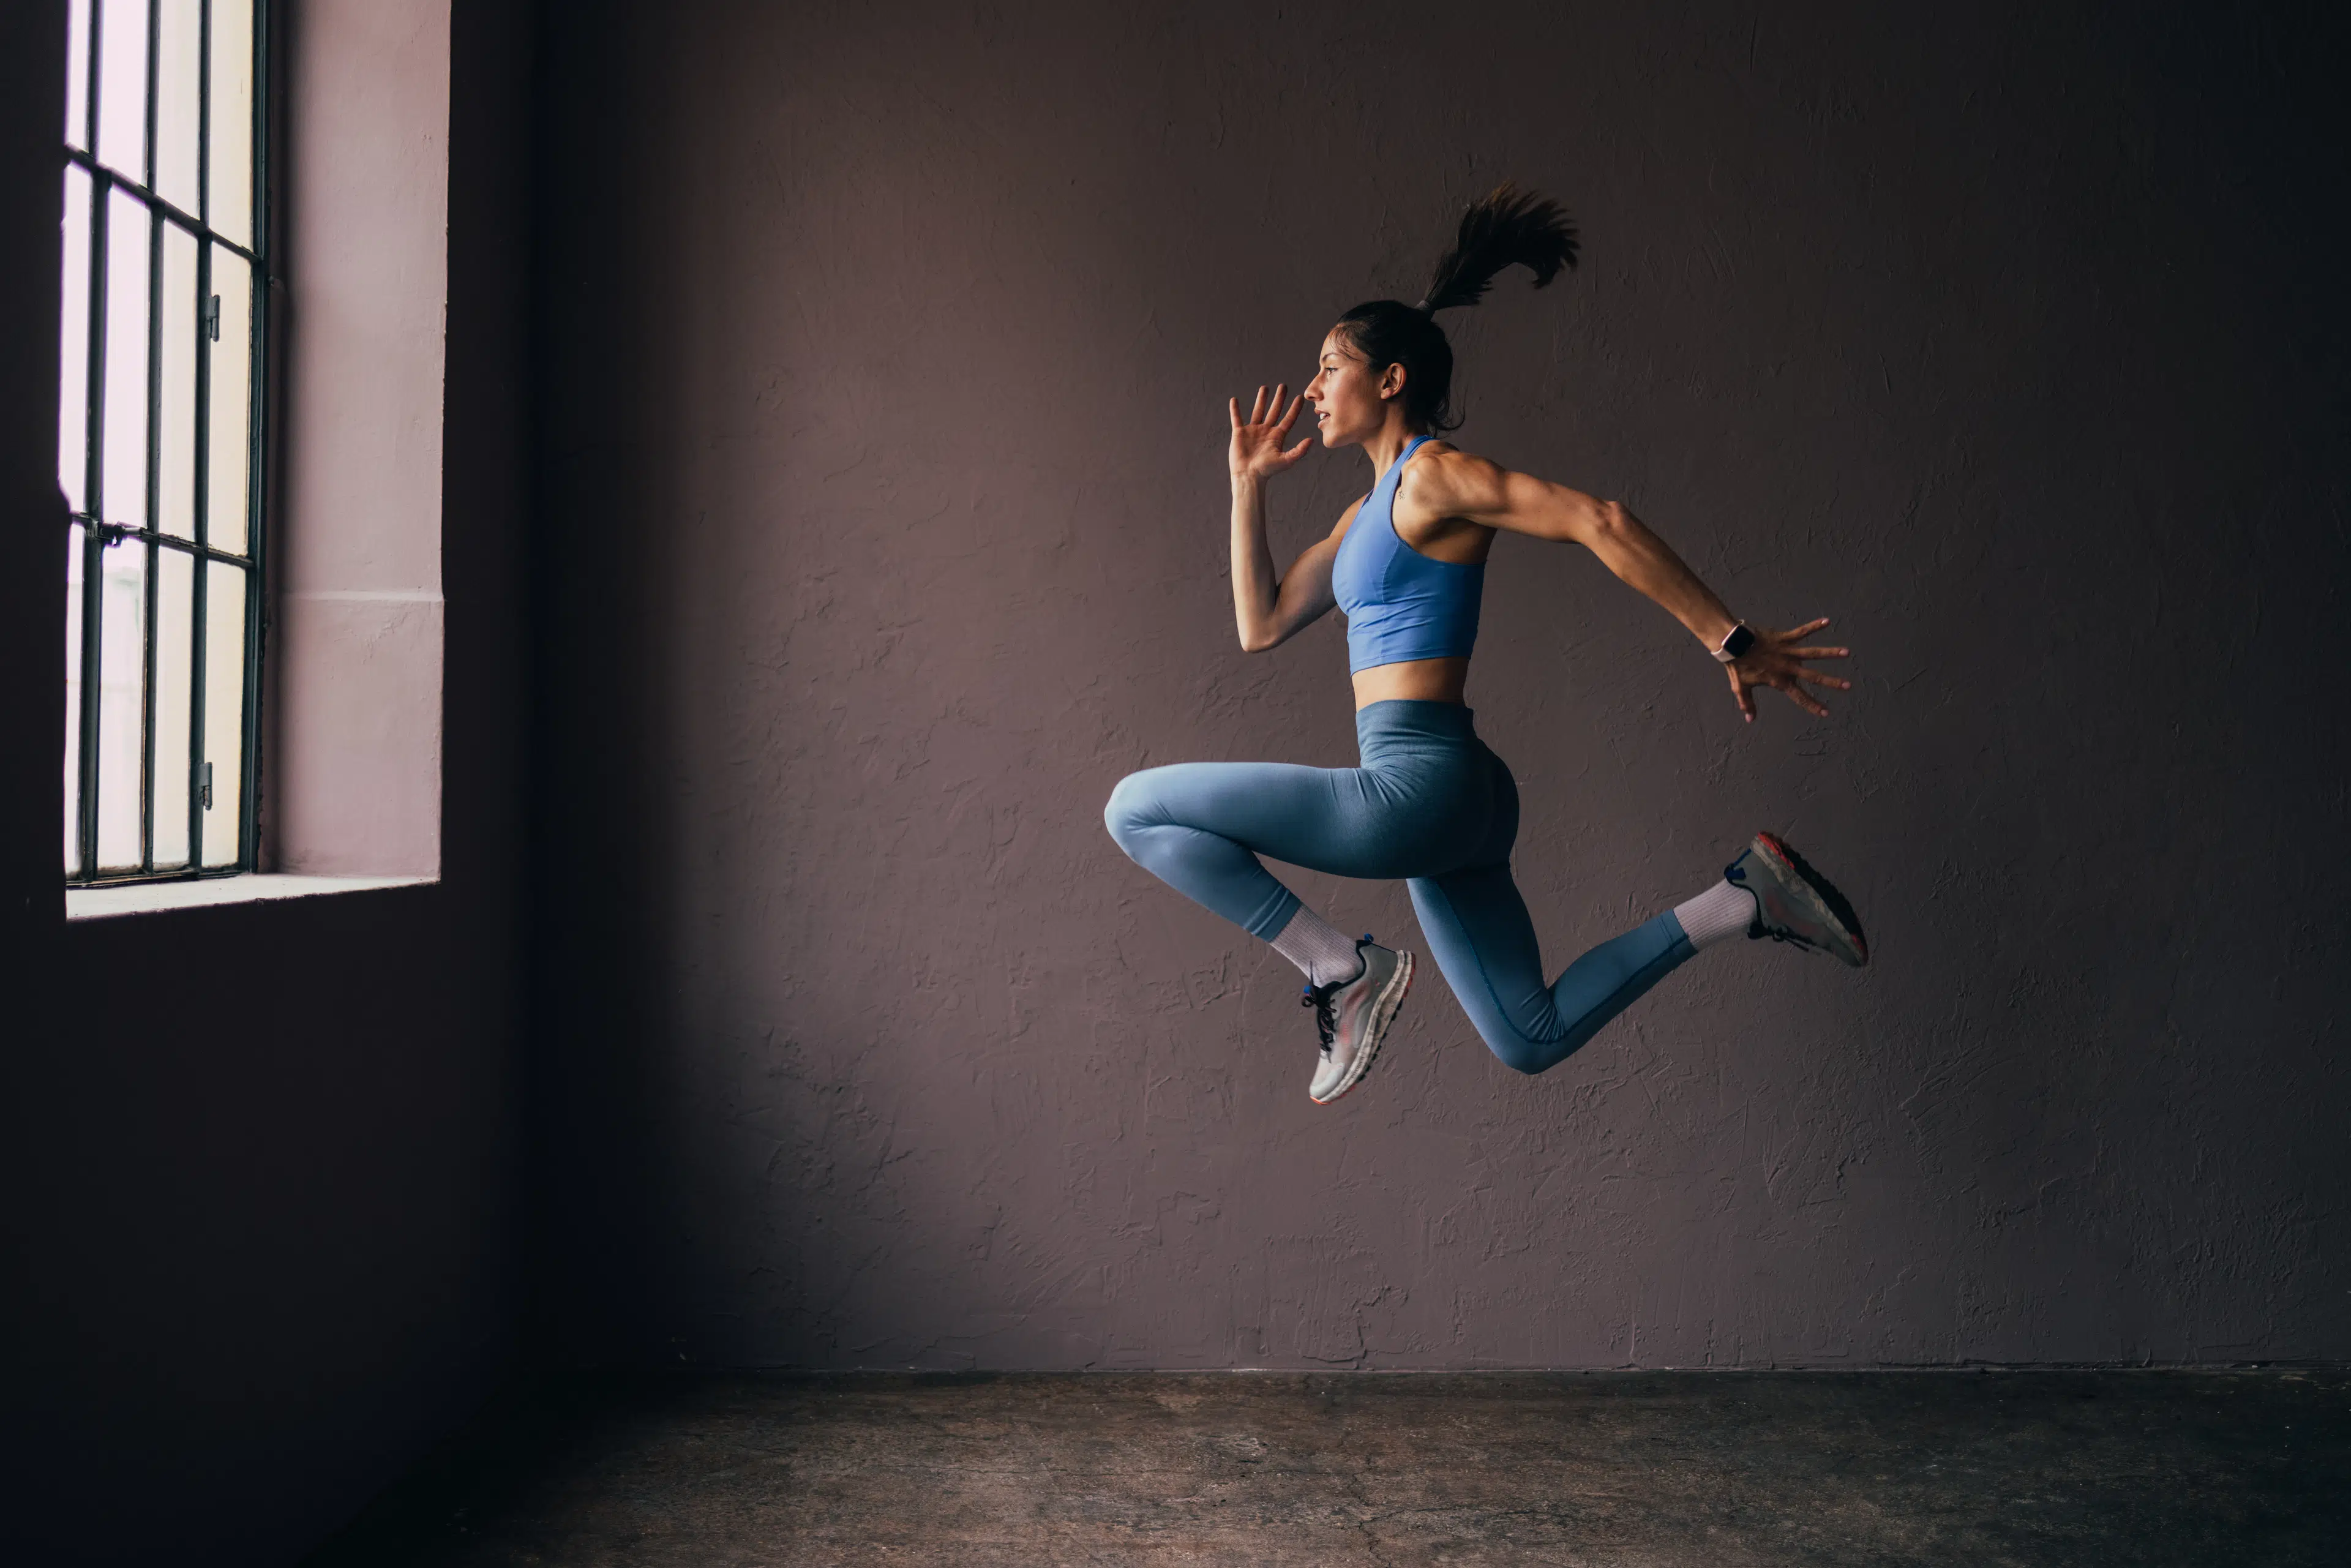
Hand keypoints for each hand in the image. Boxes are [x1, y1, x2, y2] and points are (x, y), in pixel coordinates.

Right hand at [1228, 384, 1311, 480]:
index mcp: (1277, 436)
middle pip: (1274, 411)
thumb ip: (1299, 451)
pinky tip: (1234, 400)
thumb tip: (1312, 440)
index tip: (1299, 397)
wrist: (1248, 476)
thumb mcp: (1286, 460)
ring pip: (1258, 411)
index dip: (1294, 409)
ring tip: (1265, 388)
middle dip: (1279, 398)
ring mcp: (1253, 431)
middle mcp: (1266, 431)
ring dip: (1261, 400)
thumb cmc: (1267, 470)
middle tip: (1283, 386)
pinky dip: (1235, 409)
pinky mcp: (1239, 433)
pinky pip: (1237, 418)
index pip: (1288, 419)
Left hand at [1726, 618, 1851, 721]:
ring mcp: (1788, 652)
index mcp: (1780, 681)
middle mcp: (1788, 668)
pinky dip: (1813, 626)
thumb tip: (1750, 720)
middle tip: (1848, 685)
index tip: (1825, 713)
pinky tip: (1826, 621)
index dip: (1812, 705)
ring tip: (1846, 652)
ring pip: (1812, 653)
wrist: (1733, 645)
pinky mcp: (1784, 638)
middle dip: (1831, 682)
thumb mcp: (1741, 688)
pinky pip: (1801, 632)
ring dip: (1830, 653)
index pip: (1799, 697)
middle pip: (1813, 677)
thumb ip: (1748, 704)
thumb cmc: (1737, 667)